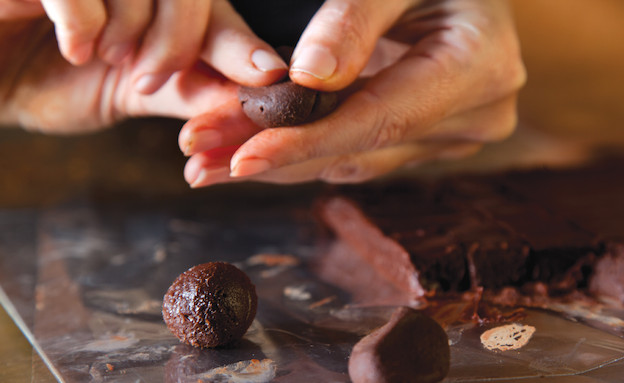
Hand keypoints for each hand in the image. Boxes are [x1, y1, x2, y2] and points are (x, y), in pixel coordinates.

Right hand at [0, 0, 287, 130]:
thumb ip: (190, 90)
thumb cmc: (58, 80)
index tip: (268, 76)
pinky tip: (75, 49)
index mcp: (156, 0)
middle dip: (182, 38)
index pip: (213, 10)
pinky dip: (84, 22)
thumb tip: (249, 102)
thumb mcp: (133, 90)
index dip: (240, 43)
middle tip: (153, 77)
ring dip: (132, 32)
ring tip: (107, 60)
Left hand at [181, 0, 525, 186]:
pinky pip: (359, 149)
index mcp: (478, 69)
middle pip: (358, 150)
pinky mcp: (428, 134)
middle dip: (274, 158)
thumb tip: (307, 77)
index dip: (307, 142)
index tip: (241, 159)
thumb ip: (353, 18)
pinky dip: (304, 147)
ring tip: (210, 157)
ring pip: (352, 159)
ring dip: (279, 159)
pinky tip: (251, 145)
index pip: (381, 121)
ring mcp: (452, 131)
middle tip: (200, 162)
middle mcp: (473, 115)